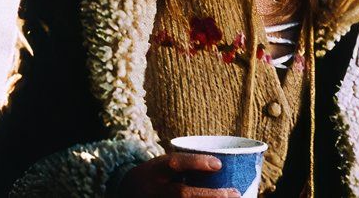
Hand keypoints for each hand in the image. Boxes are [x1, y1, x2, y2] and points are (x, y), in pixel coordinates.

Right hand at [116, 153, 240, 197]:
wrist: (123, 195)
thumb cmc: (153, 178)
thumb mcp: (160, 167)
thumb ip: (184, 167)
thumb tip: (223, 166)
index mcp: (154, 171)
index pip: (174, 163)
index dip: (196, 163)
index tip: (219, 164)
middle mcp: (153, 191)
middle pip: (182, 194)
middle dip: (210, 196)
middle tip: (235, 193)